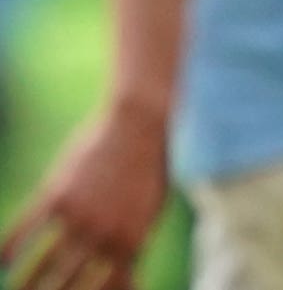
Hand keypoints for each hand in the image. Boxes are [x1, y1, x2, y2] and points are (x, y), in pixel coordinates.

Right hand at [0, 100, 171, 289]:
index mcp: (130, 242)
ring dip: (25, 283)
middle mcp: (103, 234)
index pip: (105, 288)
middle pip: (68, 282)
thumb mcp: (150, 214)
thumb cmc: (148, 172)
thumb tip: (129, 284)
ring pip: (42, 263)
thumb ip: (134, 250)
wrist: (139, 126)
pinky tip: (2, 261)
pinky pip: (24, 230)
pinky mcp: (56, 194)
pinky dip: (9, 247)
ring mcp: (78, 215)